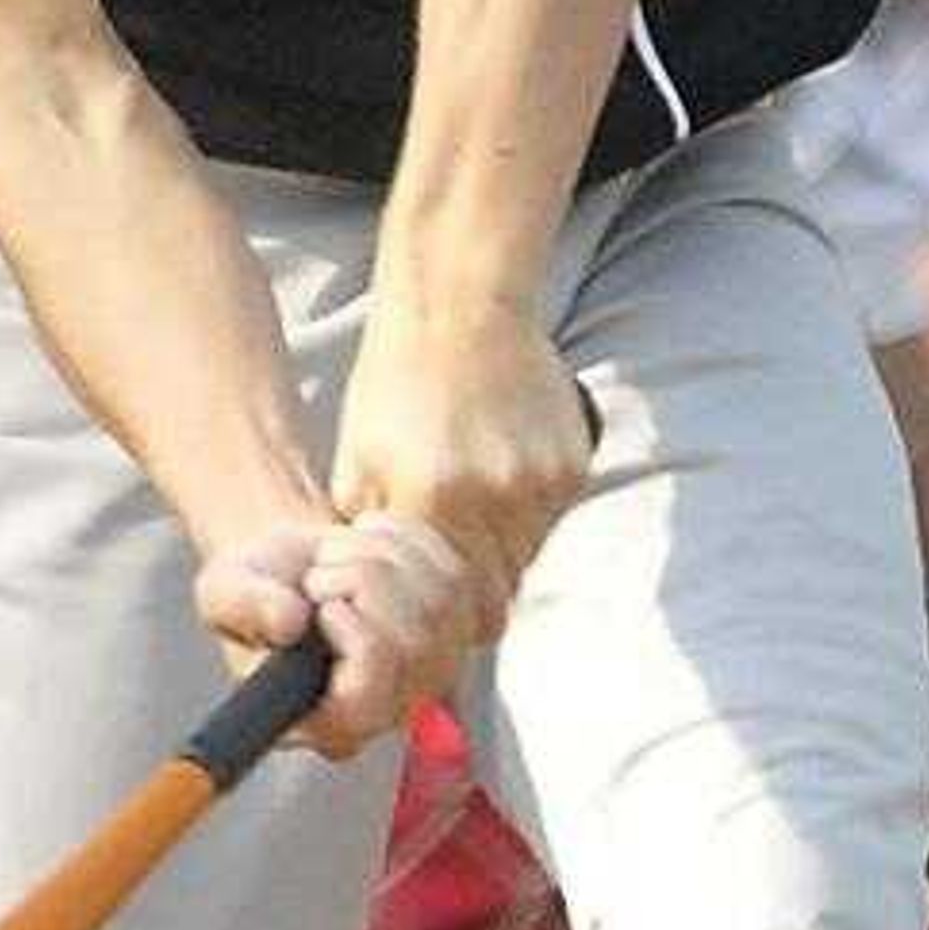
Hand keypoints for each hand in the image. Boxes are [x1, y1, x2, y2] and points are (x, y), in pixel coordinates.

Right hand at [193, 510, 477, 760]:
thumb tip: (288, 621)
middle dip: (360, 580)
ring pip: (437, 601)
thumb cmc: (259, 591)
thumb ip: (245, 608)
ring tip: (337, 561)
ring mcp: (434, 669)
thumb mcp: (224, 593)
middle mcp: (388, 710)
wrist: (296, 563)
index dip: (355, 640)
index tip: (324, 605)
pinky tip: (370, 549)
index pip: (368, 698)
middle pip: (410, 642)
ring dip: (378, 556)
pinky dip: (406, 544)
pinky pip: (450, 572)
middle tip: (319, 575)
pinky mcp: (462, 626)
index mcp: (326, 723)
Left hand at [330, 291, 594, 634]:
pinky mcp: (571, 462)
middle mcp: (495, 497)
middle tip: (450, 585)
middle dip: (472, 595)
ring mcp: (541, 480)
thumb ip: (370, 536)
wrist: (460, 308)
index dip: (444, 621)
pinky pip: (551, 518)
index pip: (454, 605)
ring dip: (501, 557)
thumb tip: (382, 599)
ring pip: (529, 557)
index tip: (431, 618)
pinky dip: (526, 518)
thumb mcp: (357, 461)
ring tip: (471, 527)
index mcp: (434, 499)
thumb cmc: (395, 383)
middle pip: (498, 590)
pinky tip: (499, 485)